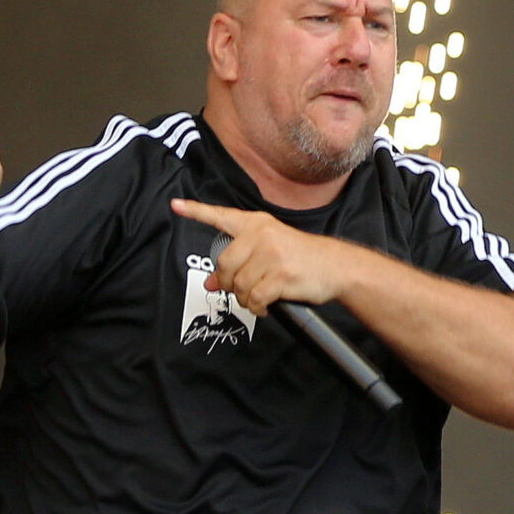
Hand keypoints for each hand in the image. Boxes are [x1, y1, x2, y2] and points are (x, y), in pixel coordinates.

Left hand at [170, 199, 355, 314]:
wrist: (337, 266)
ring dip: (247, 299)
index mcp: (257, 224)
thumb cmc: (302, 258)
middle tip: (247, 289)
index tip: (176, 205)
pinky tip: (267, 304)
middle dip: (232, 285)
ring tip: (262, 296)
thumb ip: (240, 262)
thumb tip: (211, 281)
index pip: (221, 217)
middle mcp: (261, 235)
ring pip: (239, 286)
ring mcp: (271, 255)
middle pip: (225, 266)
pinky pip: (254, 299)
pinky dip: (258, 307)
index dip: (196, 211)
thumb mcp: (270, 251)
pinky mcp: (280, 276)